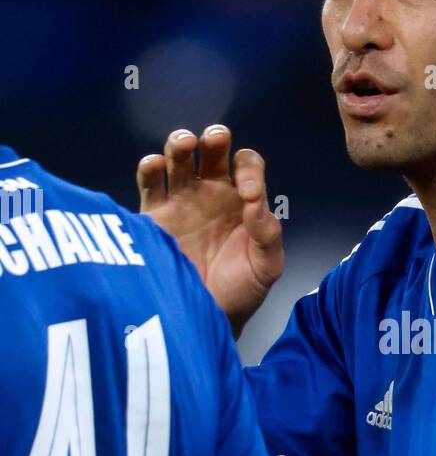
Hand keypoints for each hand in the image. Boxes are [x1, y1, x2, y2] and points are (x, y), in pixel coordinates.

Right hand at [137, 125, 283, 335]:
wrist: (207, 317)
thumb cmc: (242, 290)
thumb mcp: (267, 266)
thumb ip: (267, 233)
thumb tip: (254, 201)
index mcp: (243, 199)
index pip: (247, 164)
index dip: (248, 168)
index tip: (248, 192)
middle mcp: (212, 193)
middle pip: (212, 151)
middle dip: (214, 139)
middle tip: (214, 141)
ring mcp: (181, 201)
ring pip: (179, 158)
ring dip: (180, 144)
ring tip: (185, 145)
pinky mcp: (154, 216)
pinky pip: (149, 183)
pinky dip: (149, 168)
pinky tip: (155, 167)